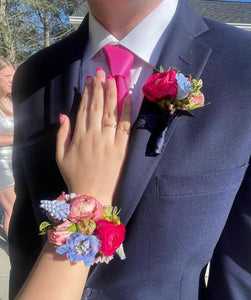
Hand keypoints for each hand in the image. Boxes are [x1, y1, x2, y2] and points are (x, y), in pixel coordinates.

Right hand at [56, 68, 131, 205]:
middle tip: (101, 71)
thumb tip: (64, 115)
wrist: (92, 195)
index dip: (87, 93)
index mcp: (79, 137)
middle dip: (99, 87)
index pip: (84, 109)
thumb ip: (61, 134)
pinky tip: (127, 98)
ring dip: (112, 94)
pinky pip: (125, 127)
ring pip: (111, 113)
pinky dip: (127, 112)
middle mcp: (94, 136)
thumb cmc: (75, 176)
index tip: (90, 79)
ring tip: (113, 79)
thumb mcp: (60, 156)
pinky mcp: (121, 149)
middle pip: (97, 107)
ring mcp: (109, 142)